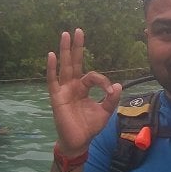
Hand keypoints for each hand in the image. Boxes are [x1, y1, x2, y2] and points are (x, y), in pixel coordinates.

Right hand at [46, 28, 121, 156]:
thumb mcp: (105, 112)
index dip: (103, 82)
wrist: (79, 142)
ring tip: (65, 35)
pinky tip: (51, 55)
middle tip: (78, 30)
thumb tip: (119, 85)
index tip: (110, 92)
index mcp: (84, 88)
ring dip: (65, 51)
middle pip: (75, 62)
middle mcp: (73, 86)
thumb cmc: (89, 127)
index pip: (93, 76)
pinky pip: (52, 80)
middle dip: (77, 46)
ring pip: (64, 67)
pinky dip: (51, 68)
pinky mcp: (56, 97)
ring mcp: (64, 90)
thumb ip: (111, 99)